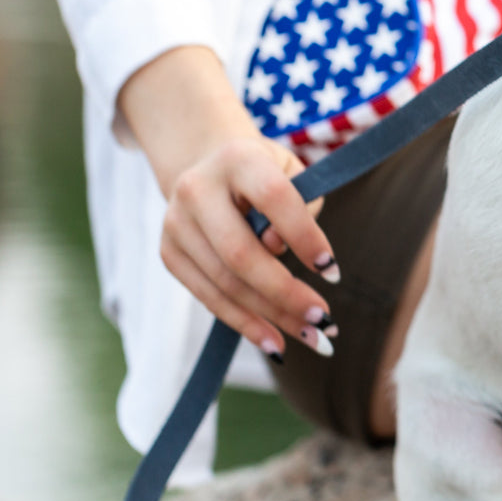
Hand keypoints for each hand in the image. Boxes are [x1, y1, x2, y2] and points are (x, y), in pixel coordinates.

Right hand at [118, 45, 339, 360]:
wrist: (208, 165)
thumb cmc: (266, 173)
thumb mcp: (292, 172)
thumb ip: (300, 204)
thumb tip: (278, 249)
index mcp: (237, 158)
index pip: (274, 198)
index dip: (304, 235)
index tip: (332, 271)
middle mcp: (197, 189)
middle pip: (241, 253)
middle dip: (286, 293)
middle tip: (324, 319)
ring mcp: (176, 224)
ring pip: (225, 283)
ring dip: (270, 317)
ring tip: (311, 337)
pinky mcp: (169, 253)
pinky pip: (209, 297)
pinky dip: (244, 323)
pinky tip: (275, 342)